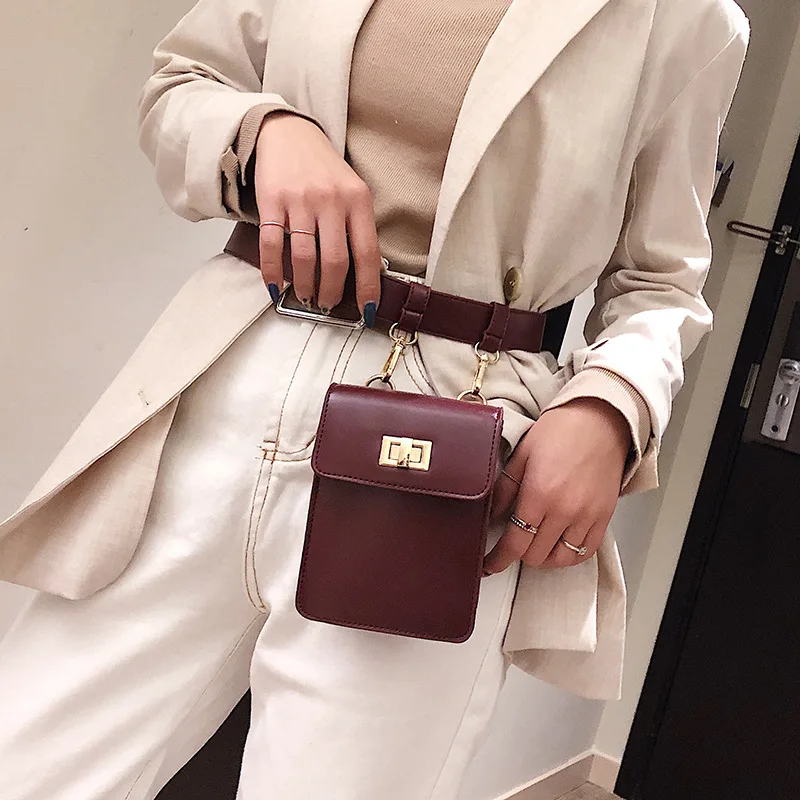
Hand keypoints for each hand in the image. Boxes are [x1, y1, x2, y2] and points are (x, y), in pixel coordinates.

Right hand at [254, 113, 381, 322]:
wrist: (288, 133)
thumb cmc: (324, 170)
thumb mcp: (353, 193)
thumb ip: (358, 228)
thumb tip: (363, 276)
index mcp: (358, 201)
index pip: (367, 254)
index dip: (368, 288)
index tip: (367, 311)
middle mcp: (331, 200)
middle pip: (334, 261)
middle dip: (331, 292)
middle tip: (328, 304)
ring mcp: (300, 200)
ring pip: (303, 258)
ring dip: (305, 286)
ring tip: (306, 296)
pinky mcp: (271, 200)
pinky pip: (271, 245)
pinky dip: (272, 272)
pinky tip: (276, 286)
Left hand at [485, 398, 630, 572]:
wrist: (600, 420)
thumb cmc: (560, 431)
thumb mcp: (522, 455)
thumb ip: (504, 489)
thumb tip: (490, 516)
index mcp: (539, 494)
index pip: (514, 543)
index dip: (497, 560)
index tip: (488, 566)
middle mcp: (564, 511)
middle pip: (535, 556)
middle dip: (519, 554)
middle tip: (512, 542)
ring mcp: (587, 517)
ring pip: (561, 559)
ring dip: (544, 557)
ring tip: (535, 544)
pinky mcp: (604, 517)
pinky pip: (586, 552)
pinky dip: (569, 554)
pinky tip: (559, 544)